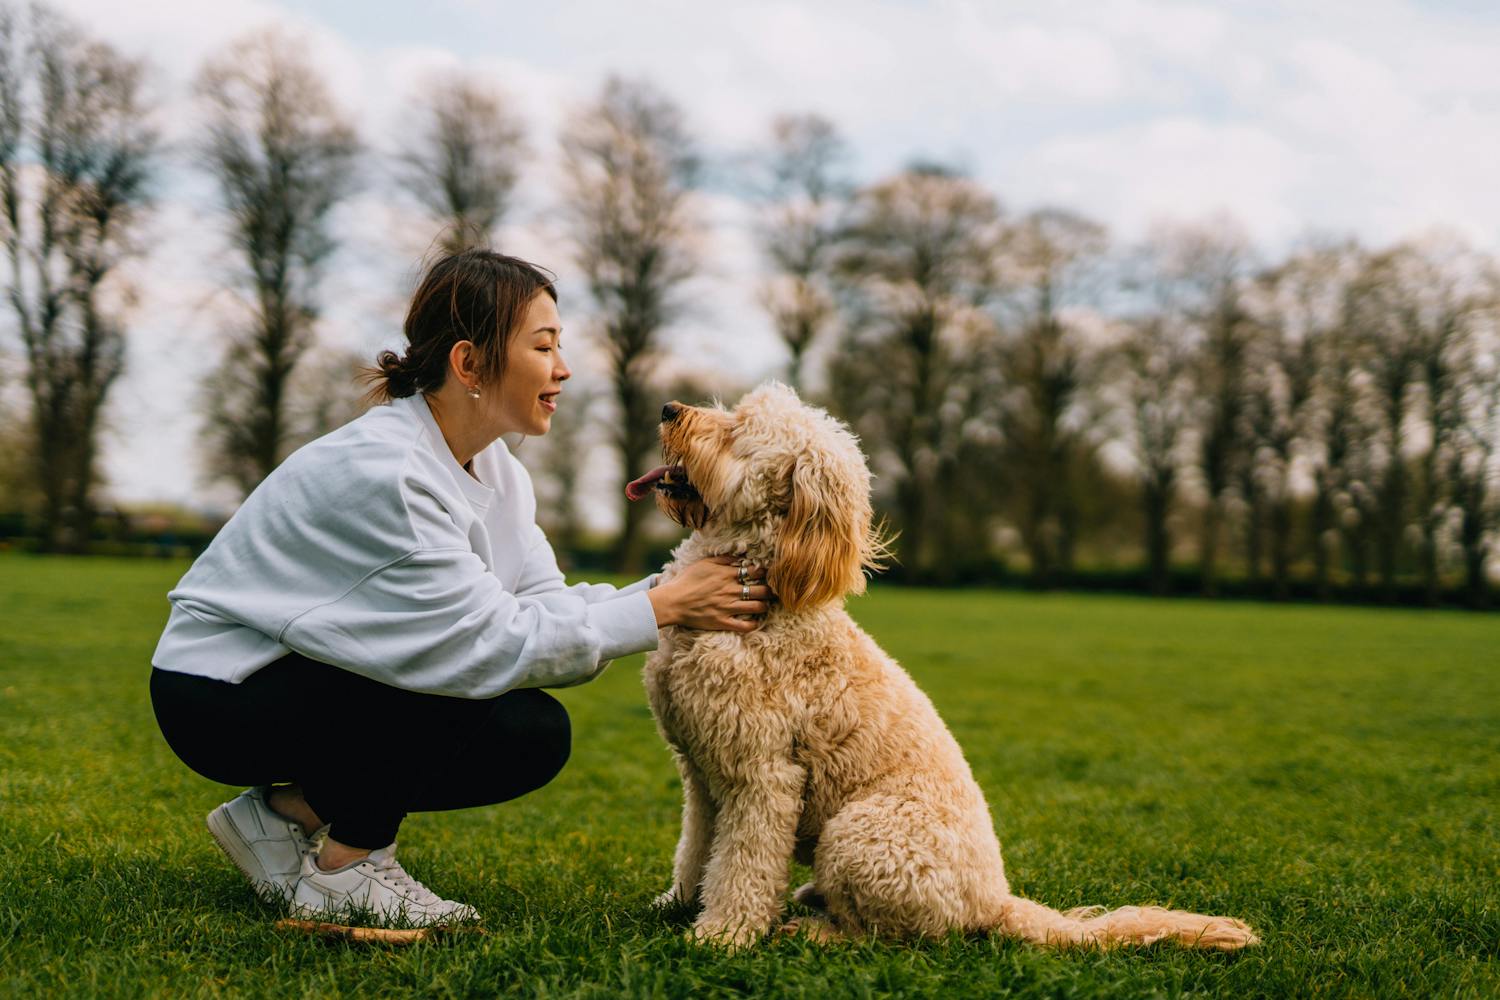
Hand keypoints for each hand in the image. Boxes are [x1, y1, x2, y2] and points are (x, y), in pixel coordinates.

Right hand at [648, 556, 772, 632]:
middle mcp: (731, 590)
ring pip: (758, 607)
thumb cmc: (687, 580)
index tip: (767, 575)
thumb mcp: (704, 563)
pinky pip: (745, 626)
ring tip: (764, 605)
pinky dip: (754, 624)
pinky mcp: (723, 622)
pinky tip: (755, 621)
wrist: (673, 602)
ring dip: (765, 606)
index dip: (765, 573)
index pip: (756, 572)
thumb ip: (723, 558)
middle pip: (762, 590)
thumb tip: (740, 555)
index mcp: (727, 575)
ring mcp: (728, 607)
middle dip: (770, 590)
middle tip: (772, 591)